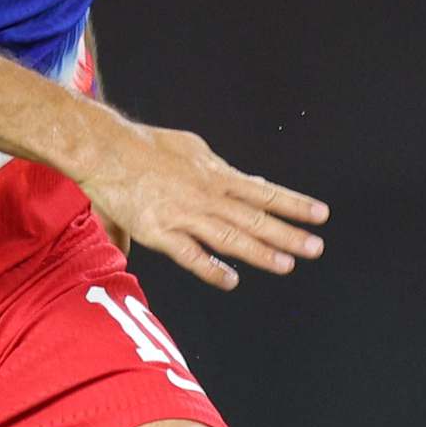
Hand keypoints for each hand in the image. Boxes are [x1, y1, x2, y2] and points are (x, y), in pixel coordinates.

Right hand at [80, 122, 327, 290]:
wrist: (105, 149)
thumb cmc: (145, 146)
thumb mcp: (191, 148)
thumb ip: (217, 168)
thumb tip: (242, 180)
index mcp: (215, 174)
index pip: (263, 192)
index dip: (293, 203)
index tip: (320, 214)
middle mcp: (206, 195)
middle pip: (254, 218)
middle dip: (288, 233)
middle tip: (316, 247)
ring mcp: (184, 214)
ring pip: (229, 237)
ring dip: (260, 252)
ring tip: (287, 265)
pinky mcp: (159, 231)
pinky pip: (190, 254)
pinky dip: (211, 269)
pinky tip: (231, 280)